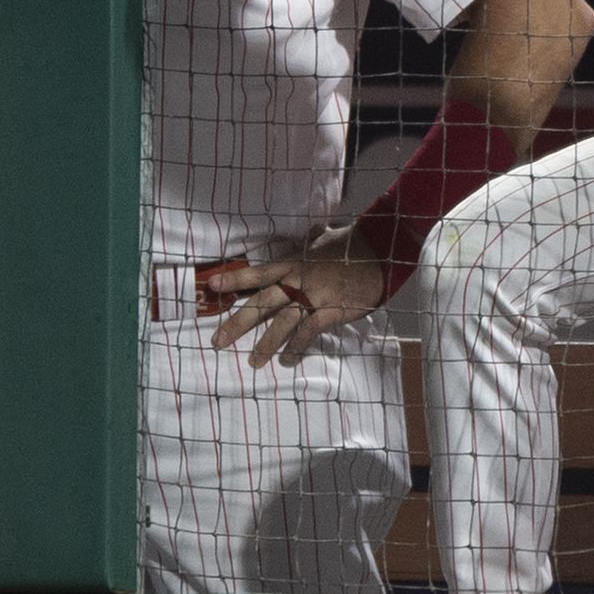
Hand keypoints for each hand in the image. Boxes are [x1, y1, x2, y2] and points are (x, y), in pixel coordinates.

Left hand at [202, 233, 389, 367]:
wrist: (381, 252)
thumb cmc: (353, 245)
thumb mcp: (328, 239)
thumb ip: (314, 239)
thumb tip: (314, 230)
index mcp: (294, 263)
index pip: (258, 272)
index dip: (235, 279)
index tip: (212, 287)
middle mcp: (298, 280)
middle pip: (262, 303)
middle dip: (238, 323)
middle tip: (218, 341)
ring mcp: (314, 296)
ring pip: (282, 323)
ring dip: (266, 344)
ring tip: (253, 362)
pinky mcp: (331, 310)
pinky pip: (308, 332)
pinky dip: (297, 348)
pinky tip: (288, 360)